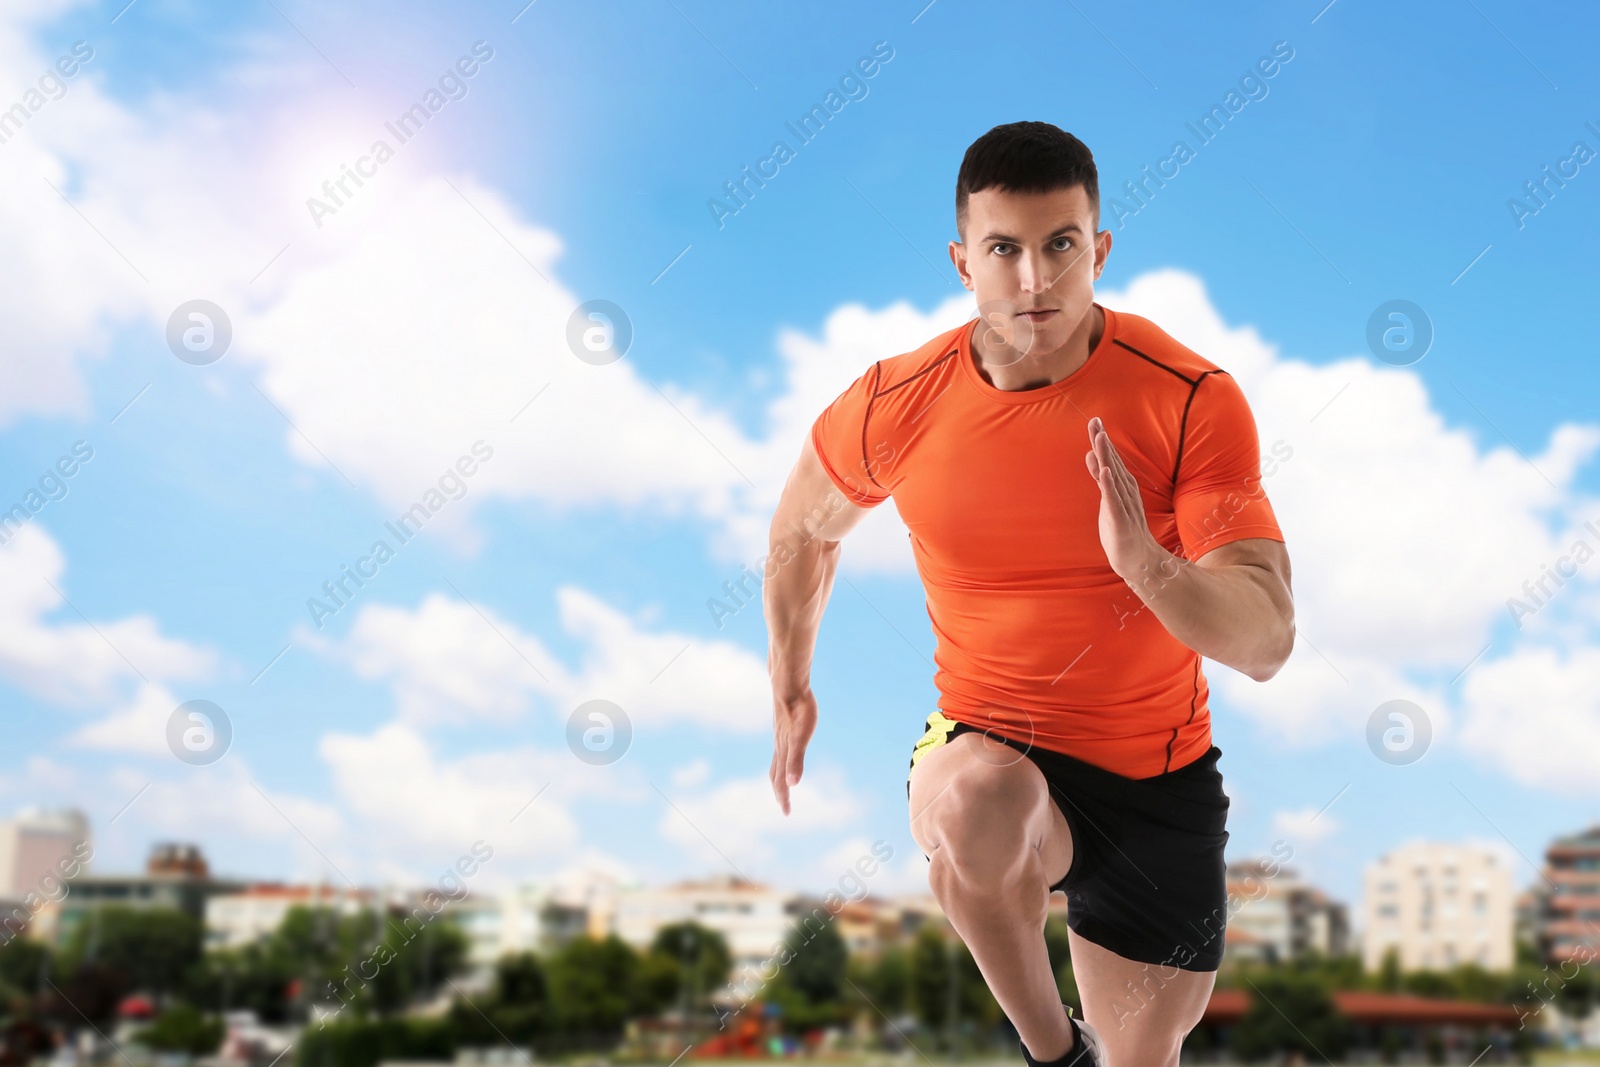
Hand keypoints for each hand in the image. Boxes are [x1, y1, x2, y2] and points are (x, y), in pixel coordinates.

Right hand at [769, 685, 816, 815]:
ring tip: (784, 783)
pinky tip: (786, 753)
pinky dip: (782, 759)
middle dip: (780, 791)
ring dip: (779, 776)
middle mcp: (779, 746)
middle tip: (785, 806)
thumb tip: (793, 785)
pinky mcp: (782, 726)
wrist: (788, 684)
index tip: (787, 814)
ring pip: (776, 761)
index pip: (781, 781)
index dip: (784, 798)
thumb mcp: (801, 737)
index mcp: (783, 752)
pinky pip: (780, 748)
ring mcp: (779, 736)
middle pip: (776, 774)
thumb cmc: (798, 709)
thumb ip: (796, 760)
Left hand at [1085, 416, 1160, 579]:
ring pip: (1113, 477)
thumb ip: (1100, 477)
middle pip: (1112, 462)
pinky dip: (1108, 485)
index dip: (1102, 440)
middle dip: (1103, 442)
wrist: (1138, 560)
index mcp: (1122, 485)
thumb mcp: (1107, 498)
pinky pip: (1114, 500)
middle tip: (1095, 421)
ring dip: (1107, 457)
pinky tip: (1105, 471)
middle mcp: (1125, 491)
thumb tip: (1091, 454)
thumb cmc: (1122, 528)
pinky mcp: (1121, 520)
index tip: (1094, 420)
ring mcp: (1124, 504)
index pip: (1110, 459)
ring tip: (1099, 438)